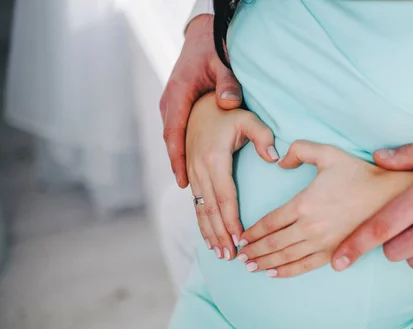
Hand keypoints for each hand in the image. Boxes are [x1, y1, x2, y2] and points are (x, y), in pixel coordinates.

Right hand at [161, 14, 242, 187]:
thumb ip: (228, 82)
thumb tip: (228, 102)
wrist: (202, 38)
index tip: (182, 181)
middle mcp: (170, 105)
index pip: (174, 133)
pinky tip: (194, 177)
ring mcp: (172, 109)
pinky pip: (178, 140)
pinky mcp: (178, 112)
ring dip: (182, 167)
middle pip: (172, 145)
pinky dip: (184, 158)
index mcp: (178, 95)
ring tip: (192, 192)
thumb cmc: (213, 51)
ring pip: (174, 144)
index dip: (177, 159)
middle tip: (189, 193)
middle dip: (180, 171)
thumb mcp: (222, 64)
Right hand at [186, 92, 278, 259]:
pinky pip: (196, 204)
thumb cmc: (229, 113)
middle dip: (221, 234)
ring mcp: (192, 173)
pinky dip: (202, 223)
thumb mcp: (248, 119)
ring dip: (210, 233)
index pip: (226, 196)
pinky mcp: (190, 175)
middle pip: (211, 209)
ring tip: (220, 254)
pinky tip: (209, 238)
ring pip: (201, 209)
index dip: (232, 220)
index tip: (241, 239)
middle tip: (231, 256)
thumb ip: (263, 136)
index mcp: (215, 159)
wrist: (199, 104)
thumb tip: (275, 158)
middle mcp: (199, 169)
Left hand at [237, 141, 412, 277]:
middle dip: (253, 251)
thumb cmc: (357, 173)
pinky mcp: (334, 253)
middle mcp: (309, 227)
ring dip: (264, 263)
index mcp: (304, 203)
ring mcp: (322, 243)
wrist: (389, 195)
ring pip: (285, 257)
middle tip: (239, 256)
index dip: (252, 232)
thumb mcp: (327, 153)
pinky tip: (273, 273)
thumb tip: (280, 163)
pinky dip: (286, 271)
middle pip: (272, 243)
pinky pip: (304, 266)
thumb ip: (299, 150)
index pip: (269, 222)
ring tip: (249, 266)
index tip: (241, 237)